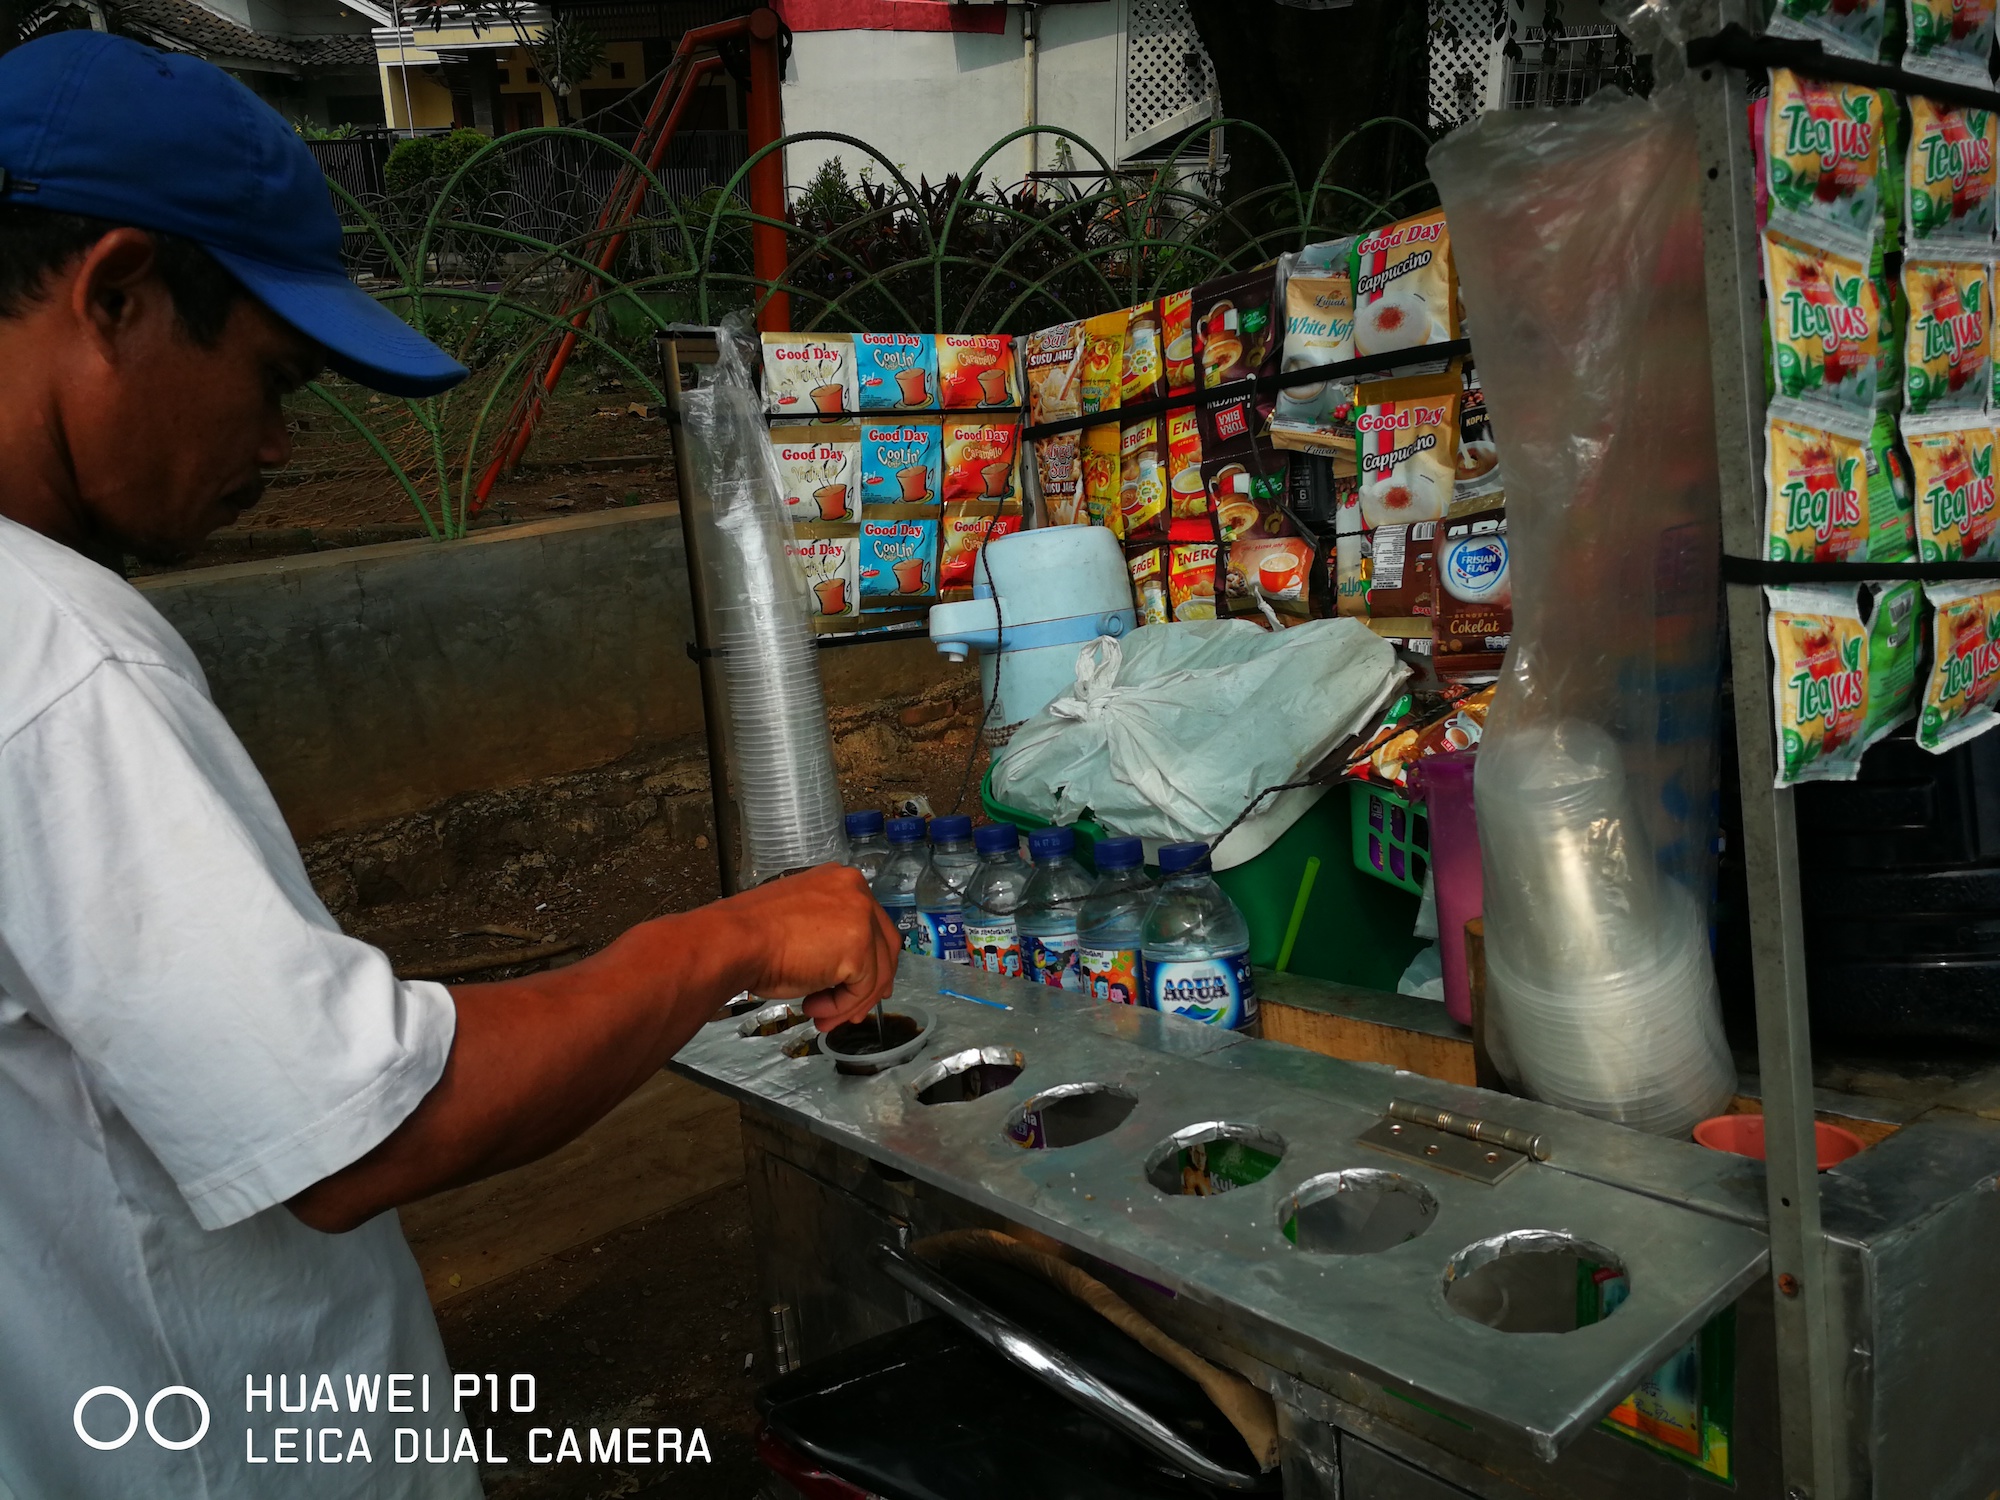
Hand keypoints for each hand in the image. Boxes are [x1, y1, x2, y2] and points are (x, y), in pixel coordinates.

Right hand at [716, 863, 899, 1030]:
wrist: (735, 941)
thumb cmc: (752, 935)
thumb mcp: (801, 923)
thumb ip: (829, 934)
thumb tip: (846, 968)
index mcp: (841, 880)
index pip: (871, 923)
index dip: (868, 960)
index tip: (857, 985)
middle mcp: (857, 891)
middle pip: (885, 946)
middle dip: (871, 985)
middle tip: (853, 1011)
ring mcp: (862, 917)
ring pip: (876, 973)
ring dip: (850, 1002)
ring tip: (822, 1017)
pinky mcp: (859, 948)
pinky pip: (861, 989)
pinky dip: (840, 1007)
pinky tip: (814, 1008)